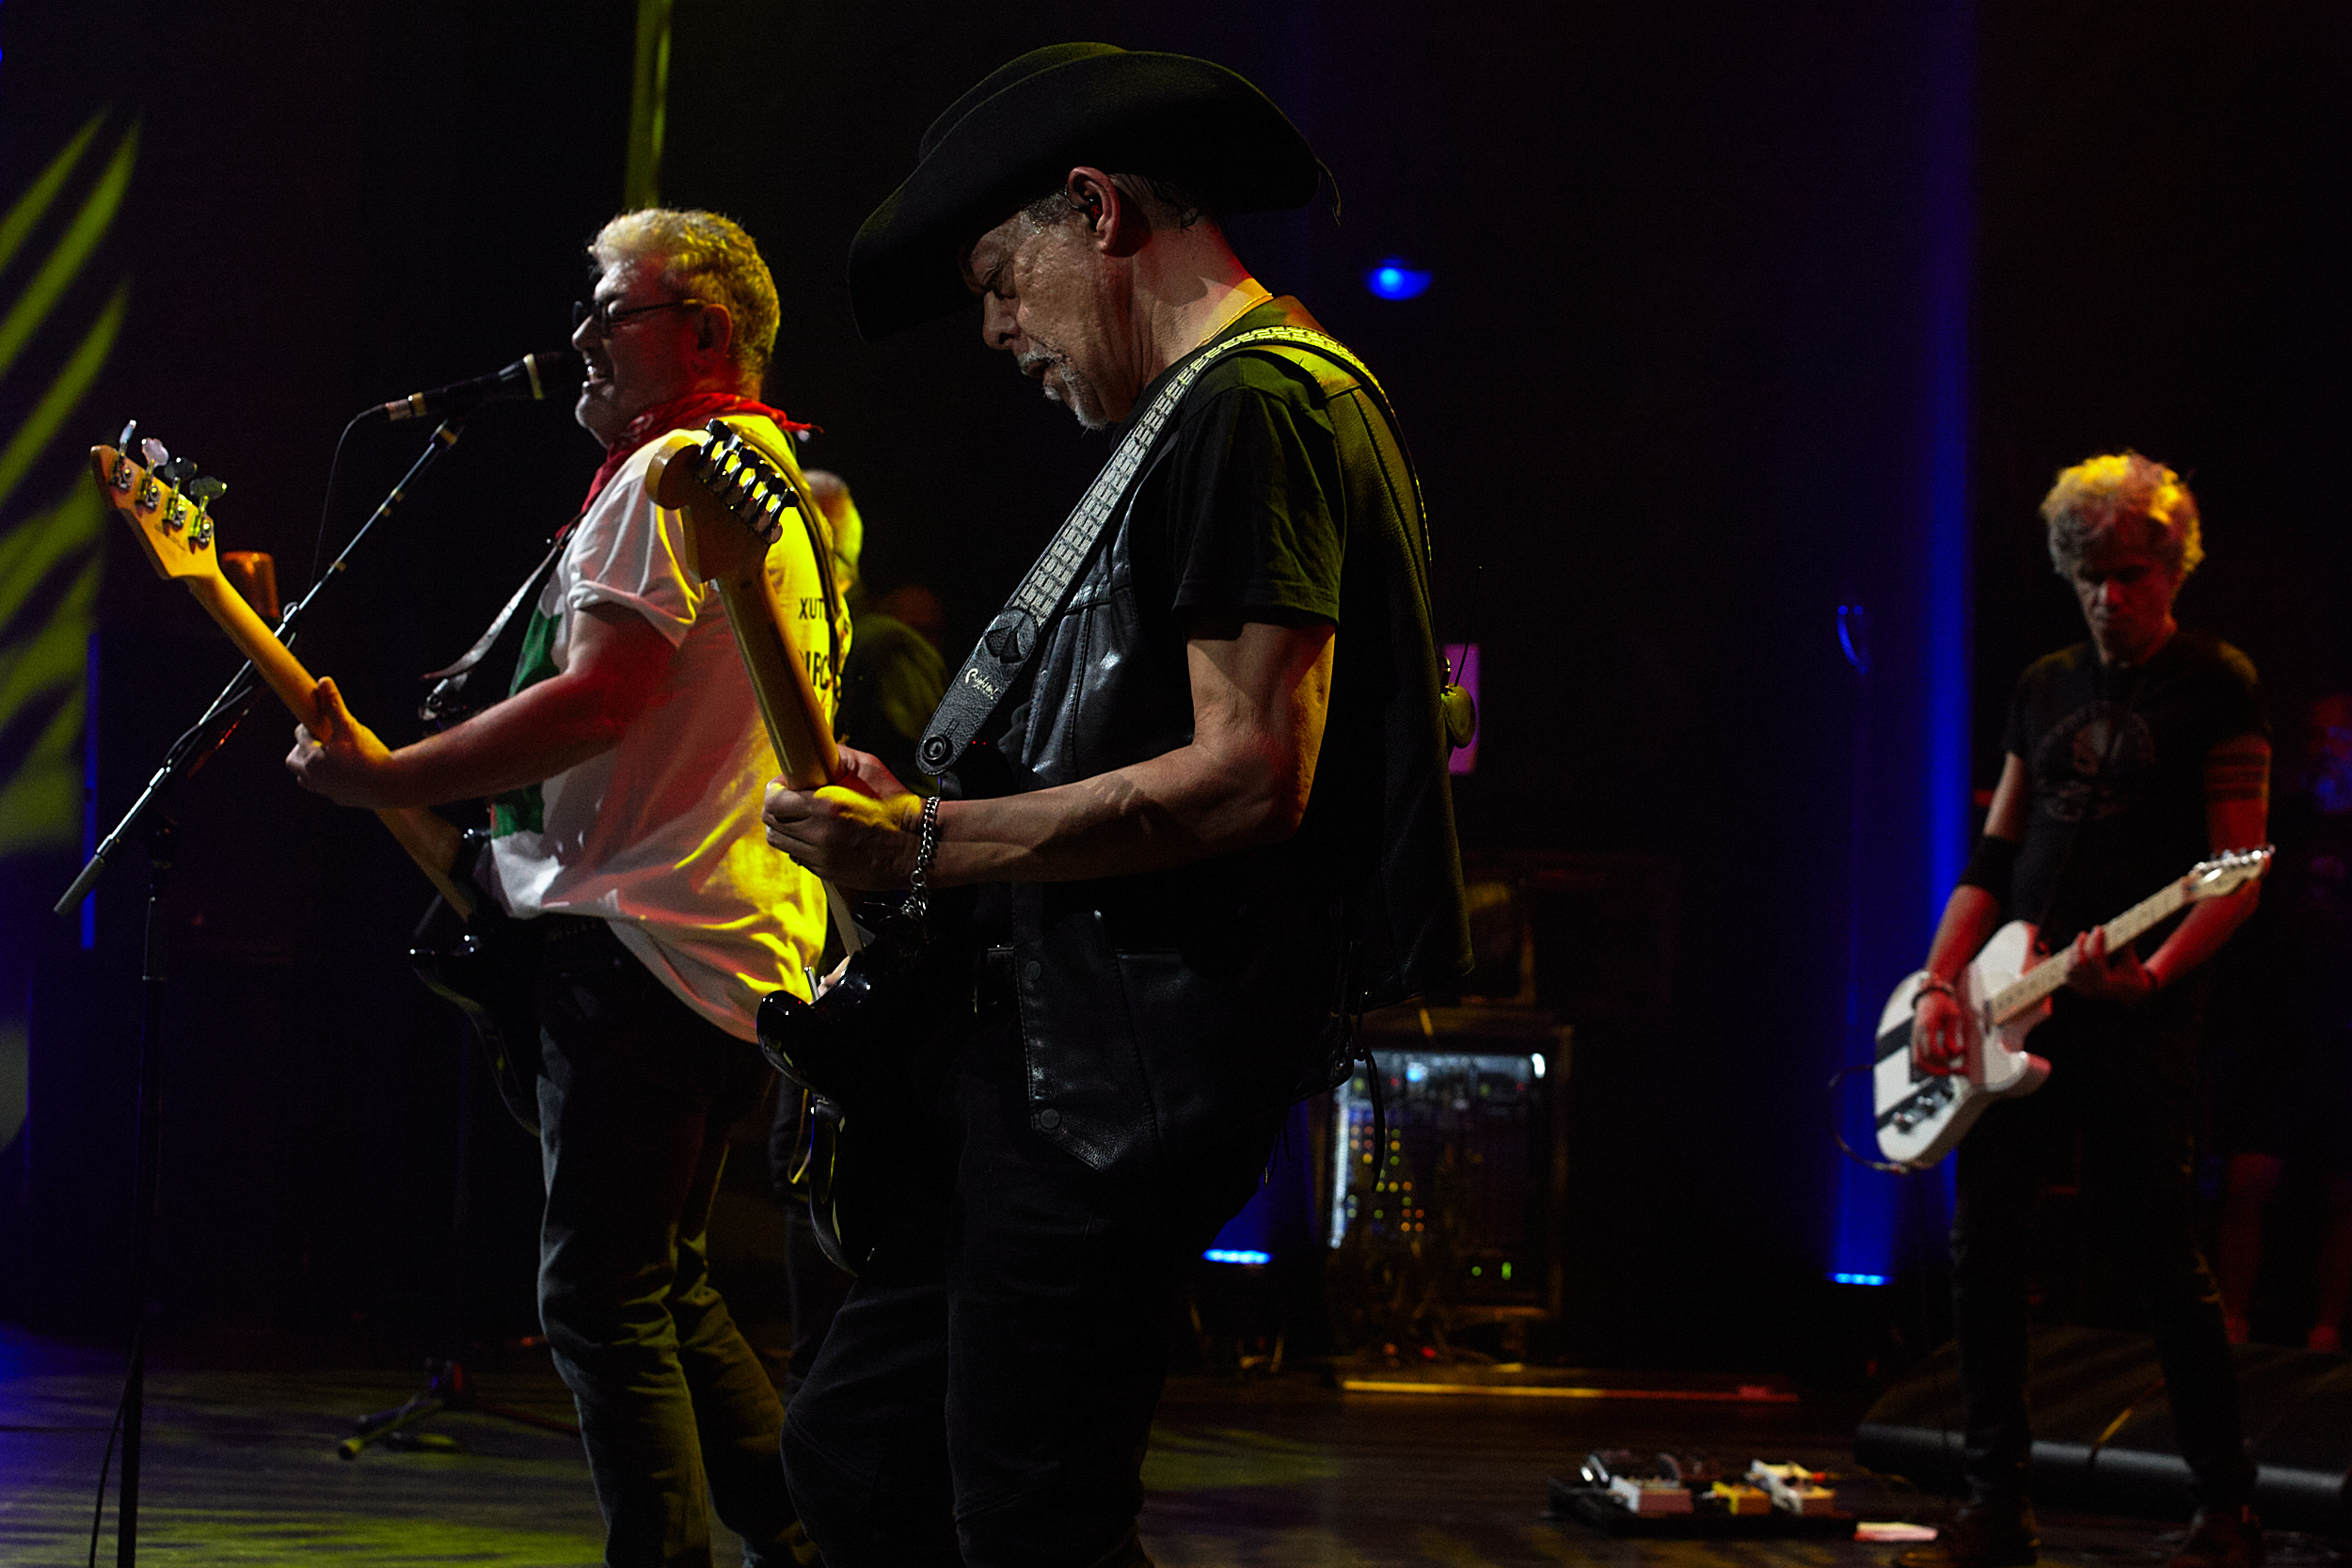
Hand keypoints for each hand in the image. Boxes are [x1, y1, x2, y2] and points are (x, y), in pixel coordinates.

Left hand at [285, 677, 402, 807]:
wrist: (390, 785)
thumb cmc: (368, 756)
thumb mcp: (349, 727)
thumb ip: (334, 705)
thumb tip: (323, 682)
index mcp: (310, 758)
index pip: (300, 735)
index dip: (309, 726)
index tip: (318, 721)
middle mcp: (312, 776)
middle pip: (293, 759)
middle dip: (301, 748)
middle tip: (319, 739)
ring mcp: (324, 789)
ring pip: (305, 777)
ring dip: (310, 766)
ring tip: (329, 756)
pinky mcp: (337, 798)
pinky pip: (324, 787)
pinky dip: (327, 778)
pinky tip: (344, 770)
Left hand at [763, 743, 924, 890]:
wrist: (918, 846)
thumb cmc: (898, 807)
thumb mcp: (872, 769)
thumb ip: (841, 757)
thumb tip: (819, 753)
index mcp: (826, 806)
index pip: (774, 801)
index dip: (775, 789)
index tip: (784, 784)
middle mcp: (818, 834)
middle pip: (771, 824)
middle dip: (776, 809)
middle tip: (790, 800)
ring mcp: (822, 857)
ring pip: (781, 843)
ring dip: (785, 828)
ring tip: (801, 819)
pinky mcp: (827, 872)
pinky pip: (799, 856)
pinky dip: (801, 845)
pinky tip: (818, 835)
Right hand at [1911, 982, 1967, 1075]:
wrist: (1930, 995)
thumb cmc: (1944, 1004)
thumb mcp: (1953, 1015)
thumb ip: (1952, 1034)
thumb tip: (1954, 1052)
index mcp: (1927, 1026)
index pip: (1932, 1051)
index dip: (1947, 1058)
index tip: (1961, 1053)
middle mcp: (1917, 1034)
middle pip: (1923, 1061)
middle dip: (1939, 1069)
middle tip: (1955, 1070)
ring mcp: (1915, 1038)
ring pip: (1918, 1063)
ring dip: (1932, 1070)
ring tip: (1948, 1070)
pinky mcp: (1916, 1041)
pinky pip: (1919, 1059)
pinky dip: (1929, 1066)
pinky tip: (1942, 1065)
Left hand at [2064, 925, 2156, 1003]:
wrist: (2132, 995)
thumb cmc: (2132, 974)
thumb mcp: (2131, 961)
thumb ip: (2125, 945)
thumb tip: (2122, 925)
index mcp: (2107, 982)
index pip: (2096, 957)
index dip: (2096, 941)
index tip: (2098, 928)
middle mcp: (2093, 988)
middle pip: (2078, 963)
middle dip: (2079, 946)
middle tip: (2083, 934)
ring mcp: (2084, 990)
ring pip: (2070, 969)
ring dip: (2072, 953)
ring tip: (2079, 941)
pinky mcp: (2079, 989)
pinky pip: (2068, 974)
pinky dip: (2069, 962)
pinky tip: (2074, 951)